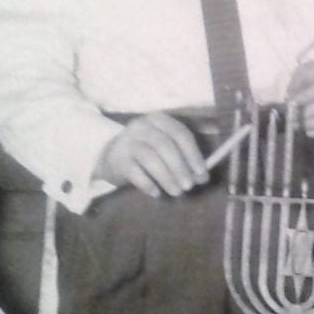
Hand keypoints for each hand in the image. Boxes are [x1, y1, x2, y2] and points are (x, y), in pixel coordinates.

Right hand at [94, 112, 208, 197]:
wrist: (111, 155)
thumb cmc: (146, 150)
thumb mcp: (164, 144)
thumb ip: (184, 156)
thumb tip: (202, 176)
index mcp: (159, 119)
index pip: (180, 134)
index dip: (193, 155)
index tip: (202, 174)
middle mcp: (142, 126)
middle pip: (166, 146)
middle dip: (180, 168)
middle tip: (190, 186)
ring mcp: (127, 141)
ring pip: (151, 159)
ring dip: (167, 178)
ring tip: (176, 192)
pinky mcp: (117, 159)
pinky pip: (134, 173)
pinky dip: (148, 184)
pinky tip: (156, 194)